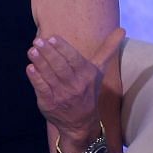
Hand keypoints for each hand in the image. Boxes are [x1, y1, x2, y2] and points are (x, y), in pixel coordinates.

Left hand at [27, 26, 124, 140]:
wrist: (80, 122)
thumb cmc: (88, 90)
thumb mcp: (99, 70)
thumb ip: (107, 50)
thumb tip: (121, 29)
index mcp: (87, 75)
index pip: (74, 59)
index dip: (63, 48)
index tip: (52, 37)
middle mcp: (76, 85)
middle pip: (60, 66)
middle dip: (48, 53)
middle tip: (38, 41)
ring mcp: (62, 95)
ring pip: (50, 76)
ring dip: (40, 62)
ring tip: (31, 50)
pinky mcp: (49, 103)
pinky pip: (42, 88)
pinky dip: (35, 78)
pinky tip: (30, 68)